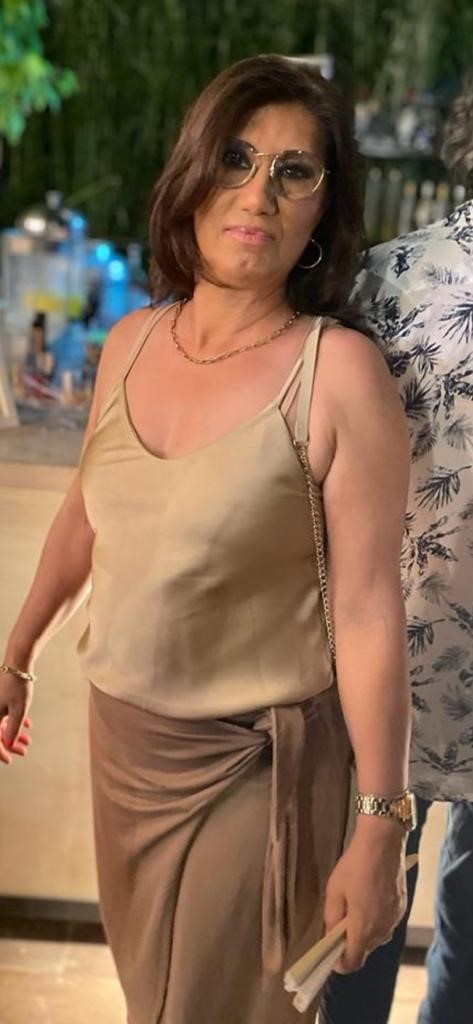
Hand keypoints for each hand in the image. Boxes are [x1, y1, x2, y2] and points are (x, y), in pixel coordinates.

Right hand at [0, 670, 32, 764]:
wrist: (17, 662)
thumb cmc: (17, 685)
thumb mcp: (19, 709)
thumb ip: (13, 729)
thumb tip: (9, 745)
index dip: (0, 752)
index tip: (9, 760)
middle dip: (10, 744)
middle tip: (23, 752)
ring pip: (2, 724)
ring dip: (14, 733)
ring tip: (28, 740)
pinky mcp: (0, 698)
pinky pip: (5, 714)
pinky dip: (15, 720)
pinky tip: (27, 725)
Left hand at [323, 816, 406, 972]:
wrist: (382, 843)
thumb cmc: (354, 866)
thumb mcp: (334, 891)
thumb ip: (331, 918)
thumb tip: (332, 936)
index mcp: (363, 929)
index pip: (353, 963)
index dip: (340, 964)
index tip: (330, 954)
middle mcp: (382, 930)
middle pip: (365, 950)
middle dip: (351, 944)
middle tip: (338, 925)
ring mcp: (395, 920)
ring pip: (377, 938)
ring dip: (364, 932)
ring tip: (353, 908)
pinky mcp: (402, 908)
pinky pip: (386, 924)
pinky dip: (376, 920)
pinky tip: (368, 900)